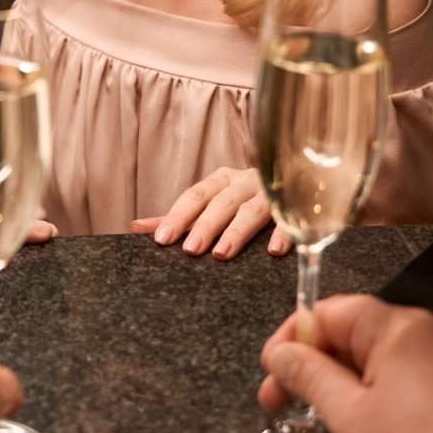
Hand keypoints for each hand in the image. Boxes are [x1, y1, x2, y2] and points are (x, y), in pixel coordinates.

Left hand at [130, 166, 290, 259]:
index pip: (194, 196)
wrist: (297, 180)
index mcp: (221, 180)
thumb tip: (135, 227)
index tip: (162, 239)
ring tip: (222, 253)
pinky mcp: (296, 205)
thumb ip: (179, 217)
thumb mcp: (210, 205)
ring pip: (252, 210)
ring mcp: (271, 192)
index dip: (177, 216)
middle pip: (221, 202)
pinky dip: (282, 232)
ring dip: (236, 230)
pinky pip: (289, 218)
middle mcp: (244, 182)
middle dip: (204, 226)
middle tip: (190, 250)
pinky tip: (275, 250)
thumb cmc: (243, 200)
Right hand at [258, 295, 432, 432]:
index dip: (291, 340)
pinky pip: (408, 376)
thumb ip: (308, 376)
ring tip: (323, 419)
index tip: (271, 374)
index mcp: (397, 327)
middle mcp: (427, 331)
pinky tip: (366, 425)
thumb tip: (280, 353)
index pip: (327, 312)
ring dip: (343, 382)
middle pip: (352, 333)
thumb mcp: (350, 417)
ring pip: (379, 357)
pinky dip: (378, 393)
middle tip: (282, 403)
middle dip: (314, 365)